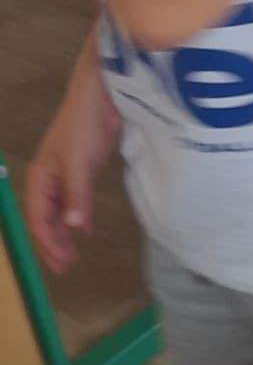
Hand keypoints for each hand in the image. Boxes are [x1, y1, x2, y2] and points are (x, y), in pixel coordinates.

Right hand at [26, 55, 120, 274]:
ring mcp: (63, 175)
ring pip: (59, 212)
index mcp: (40, 178)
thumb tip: (76, 228)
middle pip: (46, 219)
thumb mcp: (79, 163)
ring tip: (72, 255)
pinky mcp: (80, 170)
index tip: (61, 265)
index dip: (48, 244)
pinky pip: (73, 201)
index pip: (39, 220)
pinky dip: (76, 217)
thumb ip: (77, 196)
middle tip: (65, 268)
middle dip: (53, 244)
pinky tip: (85, 229)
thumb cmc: (83, 126)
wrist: (100, 96)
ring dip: (64, 233)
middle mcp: (47, 180)